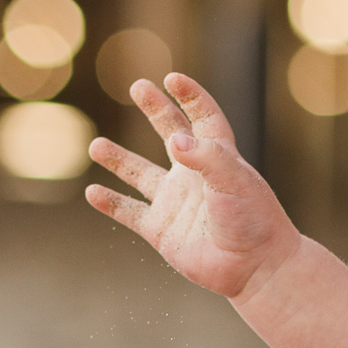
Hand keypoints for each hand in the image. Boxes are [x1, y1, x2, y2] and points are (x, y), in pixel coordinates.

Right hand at [86, 74, 301, 299]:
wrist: (255, 268)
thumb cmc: (253, 220)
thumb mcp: (235, 181)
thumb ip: (206, 157)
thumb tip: (176, 139)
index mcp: (218, 156)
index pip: (203, 117)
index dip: (191, 96)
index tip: (172, 78)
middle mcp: (194, 175)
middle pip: (171, 133)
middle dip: (155, 109)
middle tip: (138, 86)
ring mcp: (176, 202)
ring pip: (140, 174)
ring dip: (118, 159)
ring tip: (96, 146)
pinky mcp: (162, 230)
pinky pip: (130, 212)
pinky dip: (111, 203)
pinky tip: (93, 192)